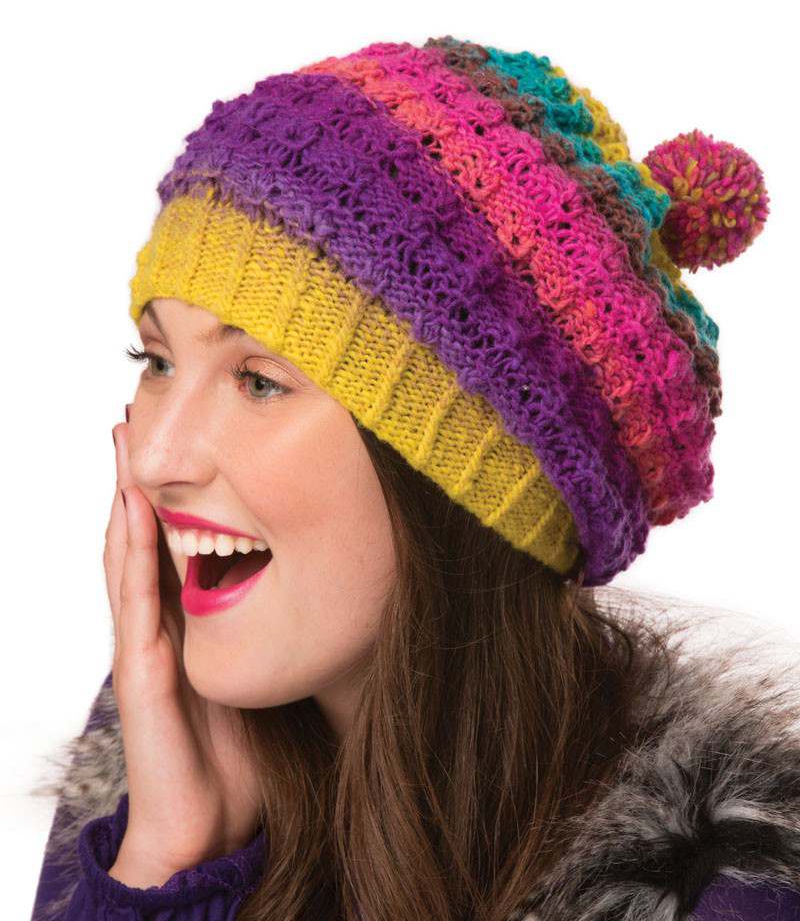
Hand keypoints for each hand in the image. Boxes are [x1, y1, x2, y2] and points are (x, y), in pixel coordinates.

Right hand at [105, 420, 262, 876]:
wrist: (208, 825)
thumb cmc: (234, 752)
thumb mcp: (257, 678)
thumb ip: (267, 640)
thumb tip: (309, 594)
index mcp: (183, 626)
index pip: (166, 547)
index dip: (162, 497)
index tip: (170, 441)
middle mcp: (157, 628)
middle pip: (138, 540)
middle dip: (133, 482)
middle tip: (132, 422)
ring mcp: (144, 648)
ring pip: (126, 560)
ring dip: (122, 502)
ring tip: (122, 449)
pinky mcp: (143, 674)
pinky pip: (136, 604)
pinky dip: (130, 556)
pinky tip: (130, 516)